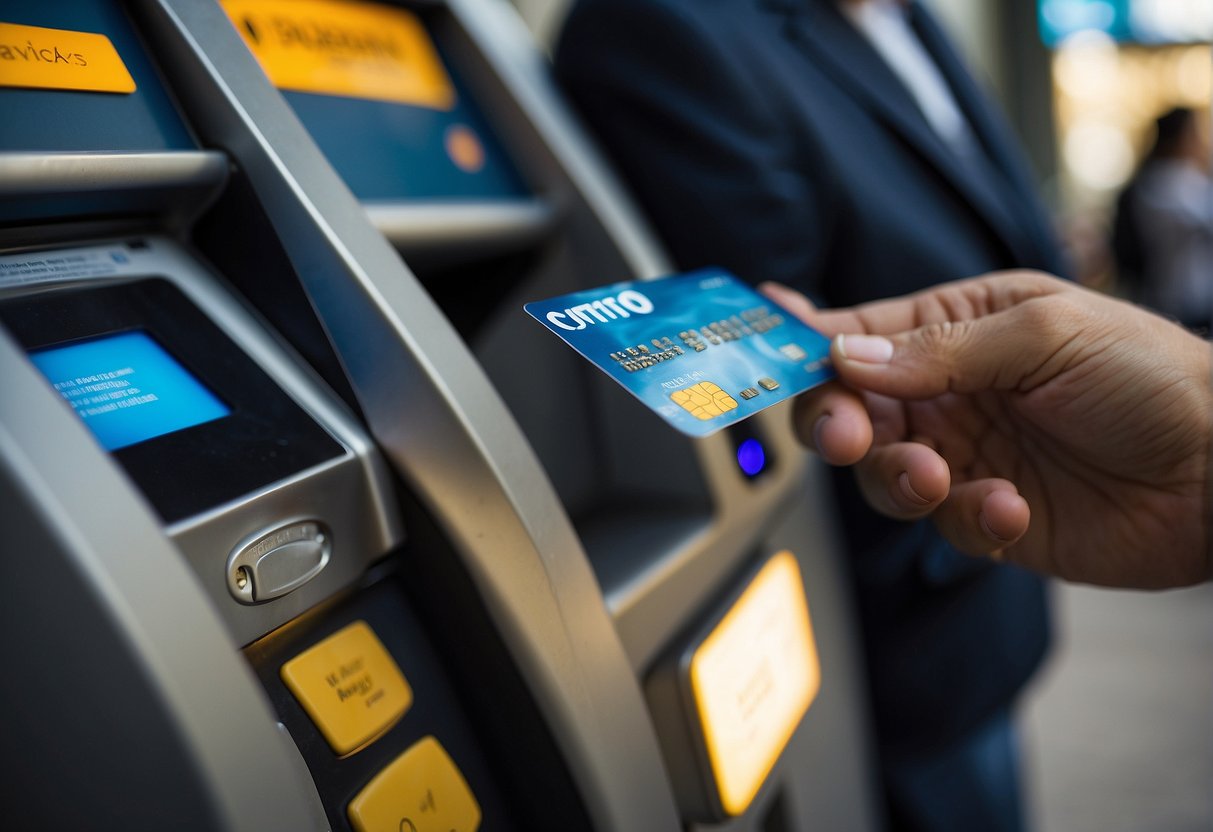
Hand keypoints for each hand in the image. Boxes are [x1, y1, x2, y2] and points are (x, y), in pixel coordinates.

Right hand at [763, 271, 1212, 587]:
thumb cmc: (1151, 376)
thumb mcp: (1047, 335)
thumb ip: (942, 350)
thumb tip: (844, 355)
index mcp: (955, 329)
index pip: (856, 334)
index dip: (801, 339)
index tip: (753, 345)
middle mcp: (946, 393)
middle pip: (847, 408)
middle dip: (833, 422)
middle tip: (845, 434)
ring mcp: (962, 456)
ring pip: (880, 473)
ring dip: (897, 479)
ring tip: (943, 480)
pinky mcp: (986, 516)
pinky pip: (940, 524)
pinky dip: (965, 521)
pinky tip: (1011, 509)